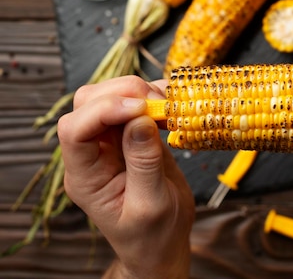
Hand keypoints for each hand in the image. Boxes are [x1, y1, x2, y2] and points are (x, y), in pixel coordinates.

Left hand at [58, 76, 194, 278]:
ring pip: (111, 96)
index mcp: (85, 176)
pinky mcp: (134, 136)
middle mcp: (93, 154)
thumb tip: (140, 119)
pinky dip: (155, 98)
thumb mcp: (151, 204)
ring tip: (168, 108)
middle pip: (88, 103)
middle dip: (123, 94)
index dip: (104, 110)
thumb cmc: (152, 235)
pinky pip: (136, 105)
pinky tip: (172, 109)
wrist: (163, 245)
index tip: (141, 109)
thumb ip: (144, 162)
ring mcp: (112, 143)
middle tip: (159, 104)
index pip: (75, 130)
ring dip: (140, 93)